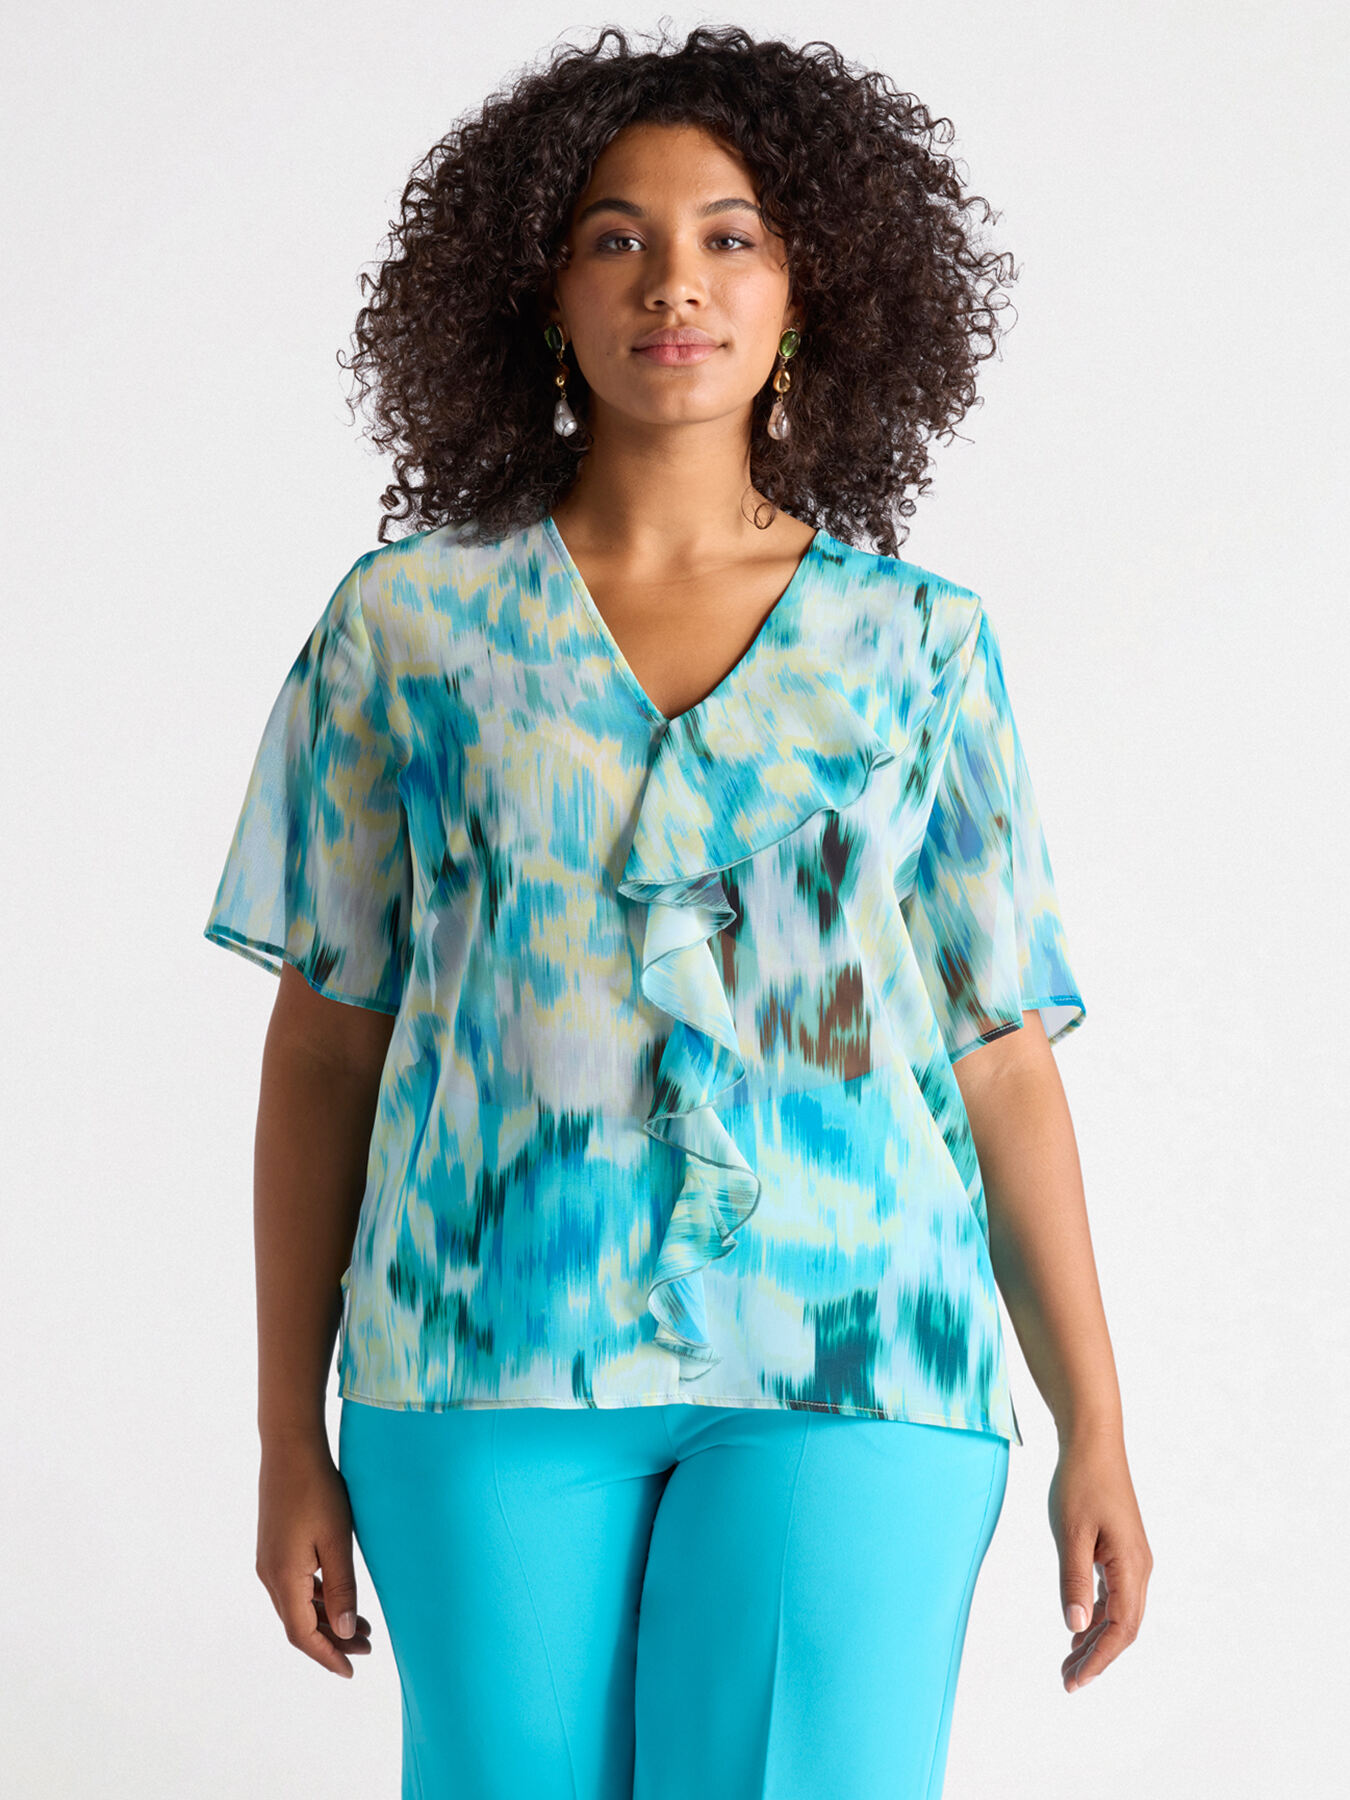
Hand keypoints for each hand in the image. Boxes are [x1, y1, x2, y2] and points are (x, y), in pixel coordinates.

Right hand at [256, 1432, 372, 1677]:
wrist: (290, 1448)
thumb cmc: (318, 1489)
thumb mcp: (337, 1540)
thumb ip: (341, 1588)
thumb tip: (345, 1631)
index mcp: (283, 1578)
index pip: (303, 1634)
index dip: (327, 1655)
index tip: (352, 1670)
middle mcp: (270, 1575)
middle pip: (299, 1624)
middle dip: (333, 1640)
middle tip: (369, 1647)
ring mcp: (270, 1561)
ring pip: (297, 1606)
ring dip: (327, 1620)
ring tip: (363, 1626)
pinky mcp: (275, 1548)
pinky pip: (295, 1587)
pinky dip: (317, 1600)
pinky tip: (338, 1598)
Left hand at [1048, 1426, 1151, 1692]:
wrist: (1093, 1441)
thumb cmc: (1081, 1481)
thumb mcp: (1071, 1531)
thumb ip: (1073, 1579)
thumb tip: (1076, 1626)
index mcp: (1131, 1566)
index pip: (1121, 1629)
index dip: (1099, 1659)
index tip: (1075, 1680)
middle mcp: (1139, 1567)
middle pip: (1123, 1627)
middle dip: (1097, 1657)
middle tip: (1067, 1679)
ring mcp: (1132, 1559)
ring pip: (1119, 1613)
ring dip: (1095, 1638)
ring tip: (1068, 1661)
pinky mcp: (1121, 1550)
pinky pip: (1113, 1594)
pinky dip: (1096, 1615)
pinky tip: (1077, 1627)